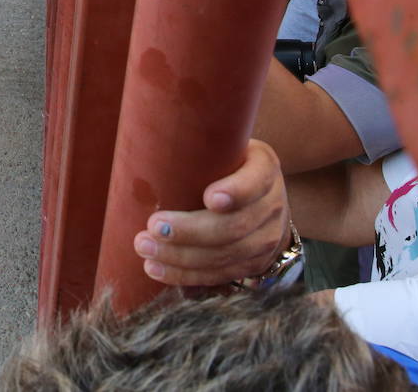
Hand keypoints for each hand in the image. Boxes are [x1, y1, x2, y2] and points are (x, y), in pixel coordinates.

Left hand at [132, 139, 291, 286]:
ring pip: (225, 256)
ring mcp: (267, 239)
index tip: (209, 198)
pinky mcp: (254, 264)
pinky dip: (186, 276)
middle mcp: (272, 205)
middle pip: (233, 227)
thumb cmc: (225, 164)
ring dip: (180, 257)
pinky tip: (157, 269)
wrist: (262, 197)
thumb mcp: (224, 147)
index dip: (235, 193)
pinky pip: (220, 275)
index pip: (254, 182)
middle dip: (189, 231)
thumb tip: (148, 142)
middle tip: (152, 226)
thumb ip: (198, 146)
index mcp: (264, 168)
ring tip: (145, 249)